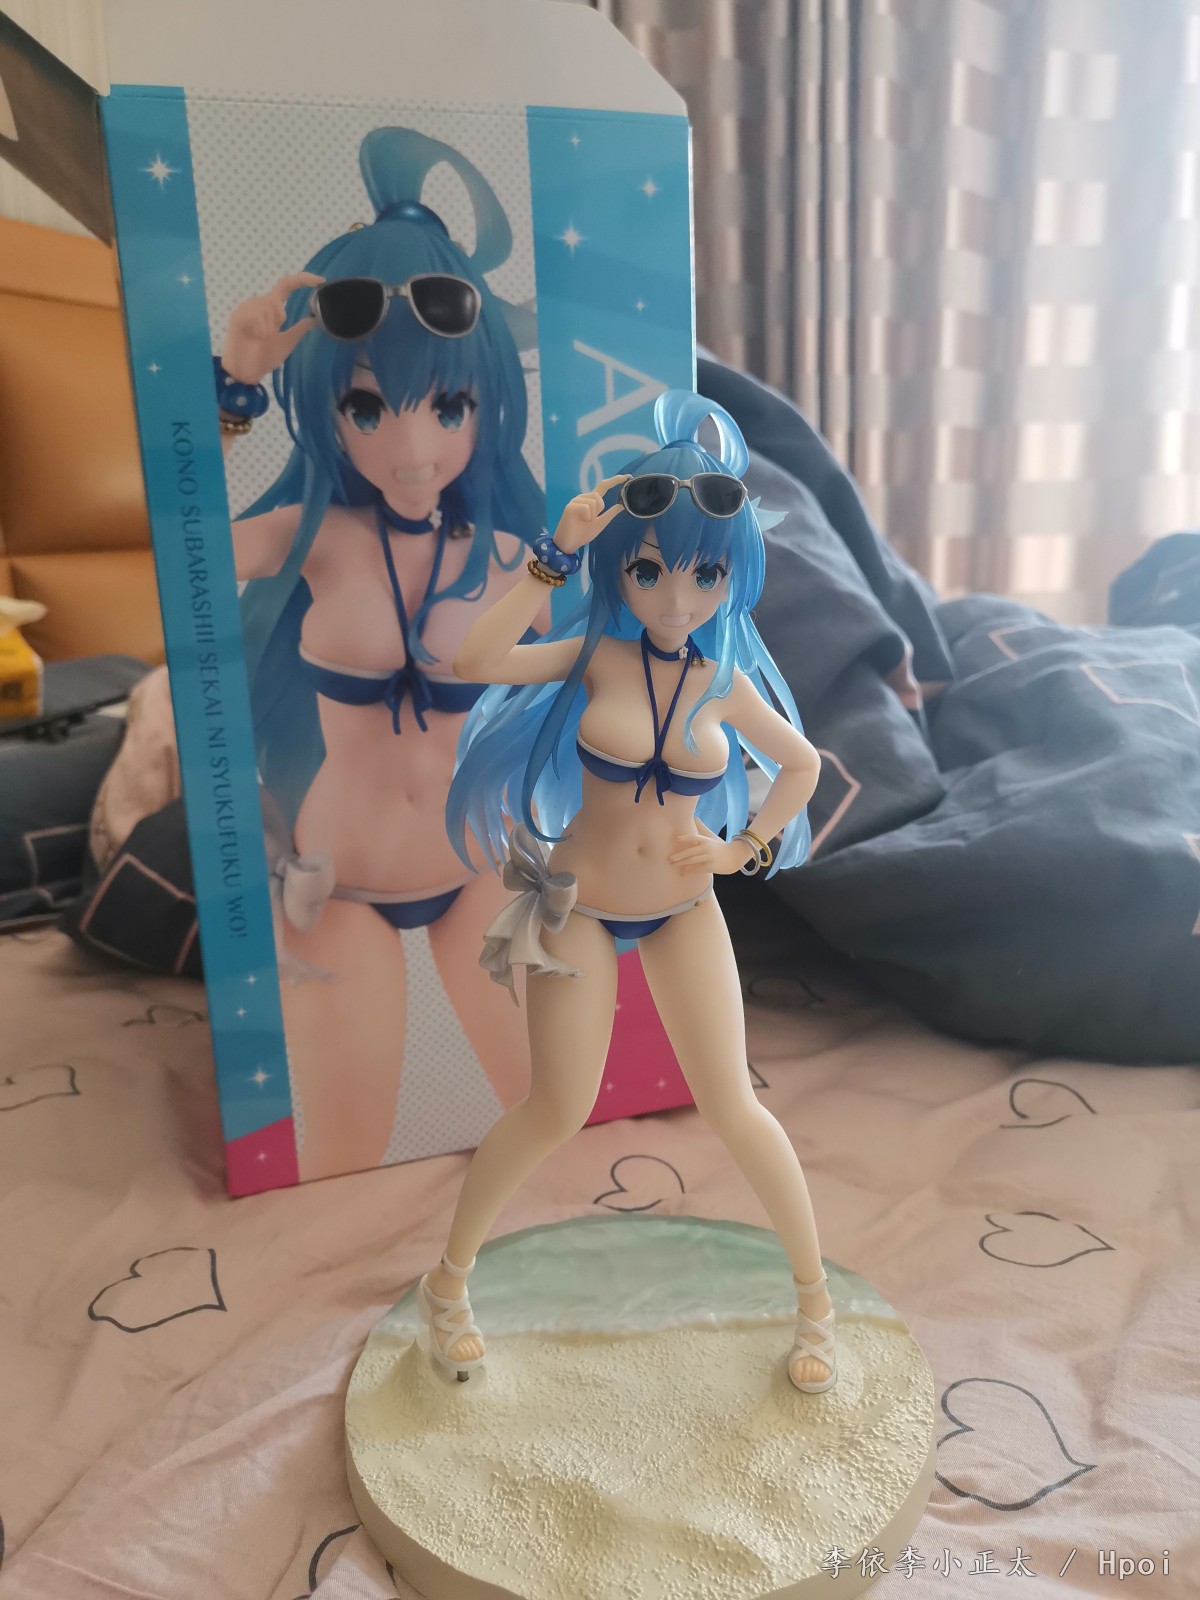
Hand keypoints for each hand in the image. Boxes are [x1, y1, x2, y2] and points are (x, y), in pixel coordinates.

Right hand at [221, 271, 323, 385]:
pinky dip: (259, 329)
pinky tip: (253, 337)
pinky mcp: (237, 316)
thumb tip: (314, 318)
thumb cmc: (262, 358)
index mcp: (270, 308)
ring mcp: (246, 309)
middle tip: (269, 336)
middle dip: (278, 319)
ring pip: (268, 306)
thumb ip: (299, 329)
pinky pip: (256, 315)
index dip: (303, 280)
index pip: (287, 286)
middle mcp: (258, 304)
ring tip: (259, 338)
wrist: (245, 373)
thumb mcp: (286, 342)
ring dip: (268, 327)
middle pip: (276, 300)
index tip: (321, 281)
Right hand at [552, 474, 629, 554]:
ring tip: (583, 521)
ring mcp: (576, 501)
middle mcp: (583, 498)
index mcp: (591, 501)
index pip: (604, 486)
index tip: (628, 476)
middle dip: (598, 511)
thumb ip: (611, 513)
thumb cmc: (583, 534)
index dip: (615, 481)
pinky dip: (586, 517)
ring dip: (592, 515)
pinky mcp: (571, 506)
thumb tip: (622, 505)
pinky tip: (579, 521)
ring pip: (594, 502)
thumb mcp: (601, 523)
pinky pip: (586, 507)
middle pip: (599, 497)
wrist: (569, 544)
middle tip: (589, 521)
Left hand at [667, 832, 754, 876]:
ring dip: (682, 863)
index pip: (694, 837)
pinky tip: (682, 872)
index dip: (685, 838)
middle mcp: (707, 849)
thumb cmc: (720, 846)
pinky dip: (689, 871)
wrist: (734, 857)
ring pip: (693, 861)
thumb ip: (702, 828)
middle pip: (691, 852)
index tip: (675, 839)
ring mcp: (709, 858)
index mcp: (706, 840)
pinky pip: (698, 869)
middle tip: (669, 858)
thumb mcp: (711, 836)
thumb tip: (694, 817)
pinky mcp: (711, 867)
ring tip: (673, 865)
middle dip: (679, 855)